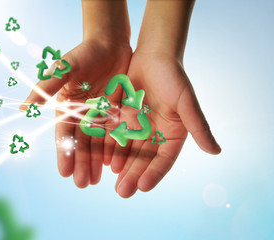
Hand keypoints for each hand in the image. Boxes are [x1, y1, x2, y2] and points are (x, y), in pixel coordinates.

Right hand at [20, 39, 131, 187]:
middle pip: (82, 143)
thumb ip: (46, 87)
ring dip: (96, 161)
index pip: (64, 134)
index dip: (64, 153)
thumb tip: (23, 107)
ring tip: (96, 180)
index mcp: (68, 107)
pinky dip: (113, 148)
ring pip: (98, 143)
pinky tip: (114, 163)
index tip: (64, 172)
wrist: (109, 44)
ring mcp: (101, 115)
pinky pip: (115, 134)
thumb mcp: (64, 69)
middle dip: (81, 163)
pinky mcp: (117, 112)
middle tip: (82, 184)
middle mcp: (83, 114)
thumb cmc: (84, 54)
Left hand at [110, 50, 220, 197]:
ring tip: (112, 182)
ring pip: (129, 151)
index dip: (155, 173)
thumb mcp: (186, 102)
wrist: (153, 55)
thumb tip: (216, 152)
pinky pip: (116, 136)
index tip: (143, 187)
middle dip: (134, 175)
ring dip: (121, 166)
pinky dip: (111, 149)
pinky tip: (104, 160)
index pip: (164, 159)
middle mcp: (155, 133)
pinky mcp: (123, 117)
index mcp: (173, 133)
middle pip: (144, 159)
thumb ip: (198, 126)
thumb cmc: (173, 76)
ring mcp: (138, 126)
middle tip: (122, 192)